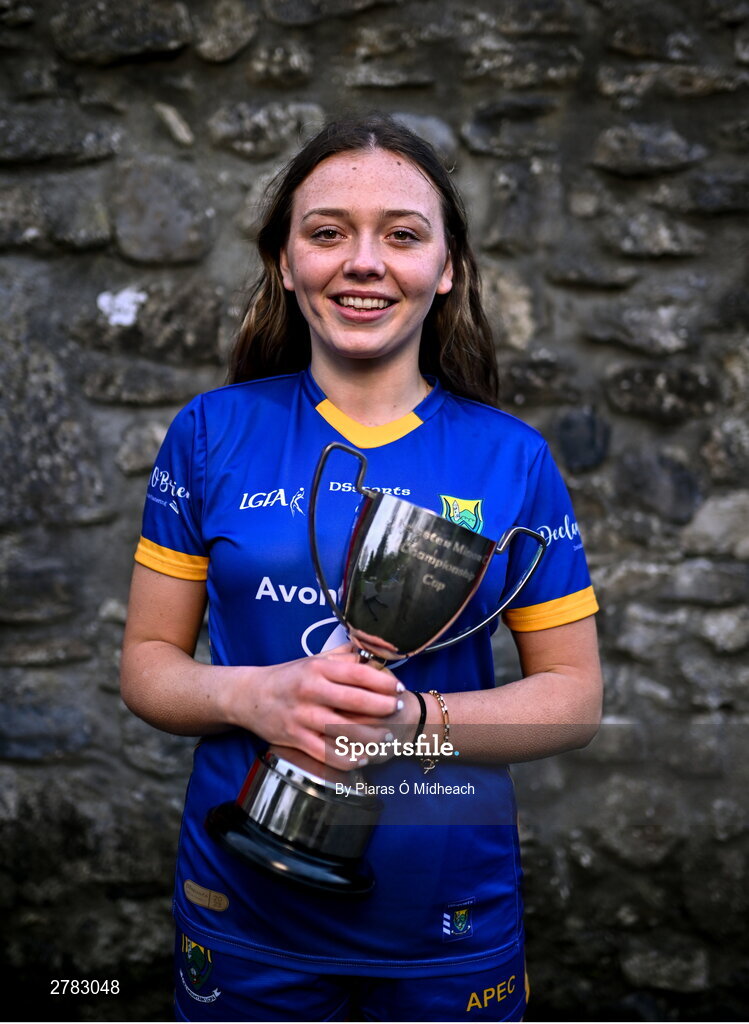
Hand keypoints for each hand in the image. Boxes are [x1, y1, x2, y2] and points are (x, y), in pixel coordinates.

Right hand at [223, 643, 414, 767]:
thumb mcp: (313, 660)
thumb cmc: (288, 677)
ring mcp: (302, 717)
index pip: (358, 673)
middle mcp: (310, 691)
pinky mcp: (295, 739)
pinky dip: (347, 758)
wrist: (249, 696)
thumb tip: (372, 652)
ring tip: (386, 737)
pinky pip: (326, 753)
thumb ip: (342, 657)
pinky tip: (362, 758)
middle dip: (383, 707)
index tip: (398, 688)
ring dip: (371, 736)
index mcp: (317, 668)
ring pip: (344, 730)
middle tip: (398, 710)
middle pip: (355, 701)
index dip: (383, 681)